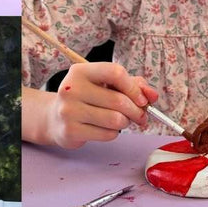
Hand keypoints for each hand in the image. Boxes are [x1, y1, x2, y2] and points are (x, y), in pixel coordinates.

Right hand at [38, 62, 156, 148]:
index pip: (115, 73)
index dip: (134, 88)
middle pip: (119, 101)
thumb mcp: (106, 85)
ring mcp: (69, 111)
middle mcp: (71, 89)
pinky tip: (105, 129)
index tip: (142, 99)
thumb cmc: (87, 98)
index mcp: (80, 72)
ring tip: (120, 121)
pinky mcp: (70, 131)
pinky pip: (107, 134)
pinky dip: (113, 134)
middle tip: (140, 115)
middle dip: (136, 111)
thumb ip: (132, 85)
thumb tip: (152, 96)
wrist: (55, 118)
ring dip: (125, 123)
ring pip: (116, 120)